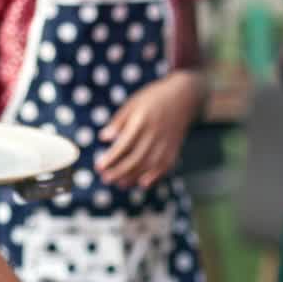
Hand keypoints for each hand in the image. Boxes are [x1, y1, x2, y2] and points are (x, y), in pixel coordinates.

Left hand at [96, 72, 201, 188]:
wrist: (183, 97)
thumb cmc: (153, 99)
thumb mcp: (132, 104)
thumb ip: (118, 122)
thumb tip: (103, 138)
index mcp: (142, 122)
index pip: (124, 144)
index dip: (111, 158)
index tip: (99, 167)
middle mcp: (154, 134)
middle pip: (136, 159)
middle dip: (119, 172)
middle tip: (106, 179)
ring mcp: (166, 143)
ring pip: (148, 165)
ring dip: (133, 177)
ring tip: (119, 184)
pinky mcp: (174, 149)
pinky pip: (164, 167)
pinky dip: (154, 177)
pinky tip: (142, 184)